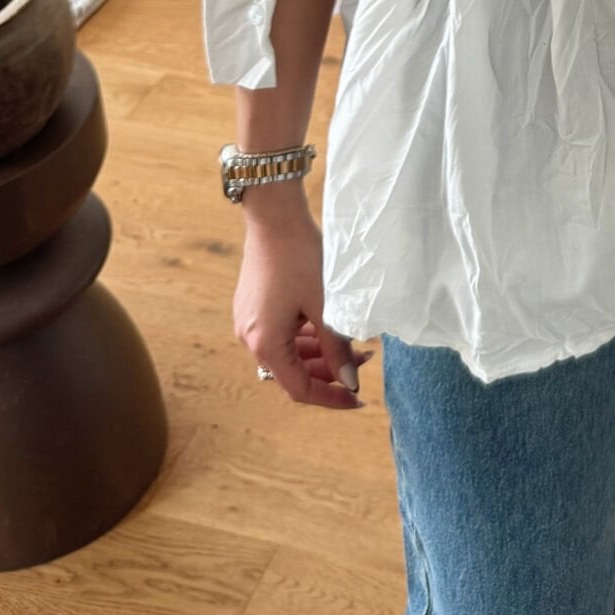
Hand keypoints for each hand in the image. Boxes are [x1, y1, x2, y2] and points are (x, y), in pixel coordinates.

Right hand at [233, 203, 373, 408]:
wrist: (274, 216)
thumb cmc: (300, 259)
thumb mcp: (325, 306)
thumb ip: (337, 349)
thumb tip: (350, 382)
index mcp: (265, 344)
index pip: (299, 389)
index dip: (330, 398)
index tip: (358, 398)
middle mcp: (250, 337)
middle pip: (293, 371)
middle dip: (330, 371)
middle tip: (364, 361)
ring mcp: (249, 319)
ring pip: (289, 351)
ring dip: (320, 352)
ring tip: (354, 342)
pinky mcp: (254, 304)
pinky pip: (282, 332)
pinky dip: (307, 335)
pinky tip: (330, 324)